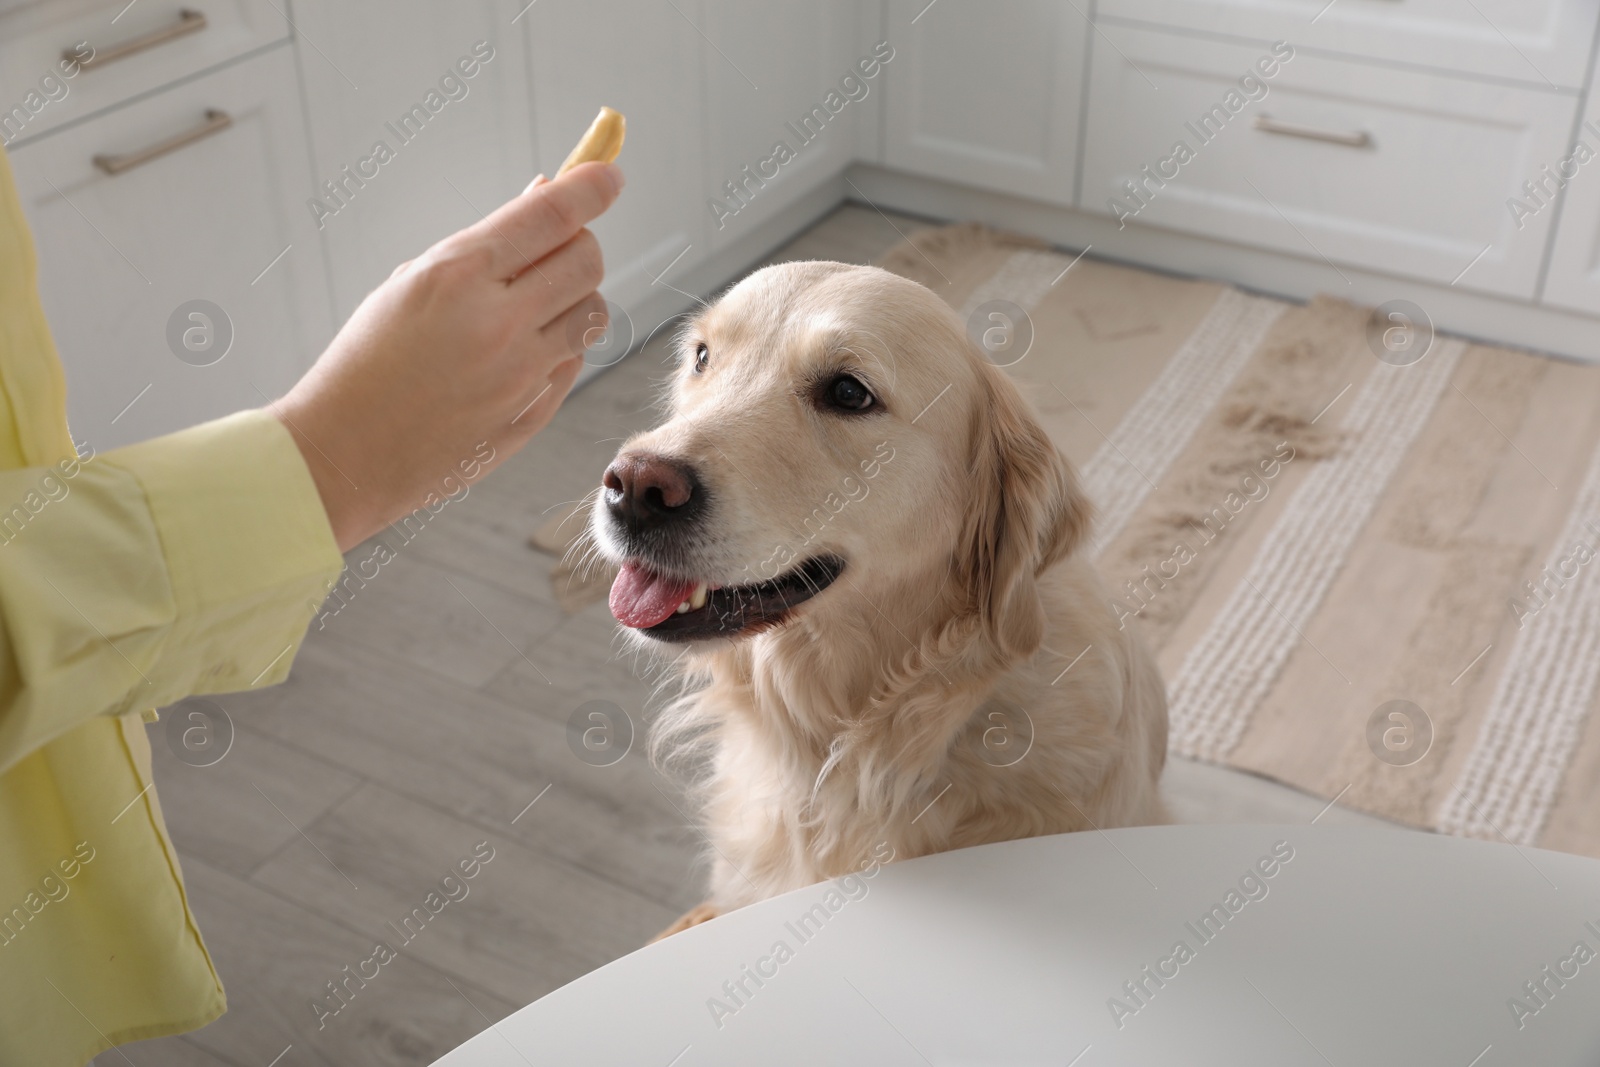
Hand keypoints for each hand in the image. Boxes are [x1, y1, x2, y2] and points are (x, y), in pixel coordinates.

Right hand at [271, 161, 623, 550]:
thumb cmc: (369, 359)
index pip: (551, 214)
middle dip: (580, 245)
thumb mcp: (410, 282)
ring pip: (593, 314)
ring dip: (575, 299)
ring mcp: (520, 375)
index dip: (592, 186)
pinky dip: (559, 348)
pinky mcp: (531, 416)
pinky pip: (573, 363)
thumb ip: (484, 244)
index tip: (609, 175)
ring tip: (533, 306)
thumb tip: (548, 195)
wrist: (345, 453)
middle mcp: (498, 322)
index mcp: (457, 274)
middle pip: (587, 261)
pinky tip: (518, 353)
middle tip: (558, 250)